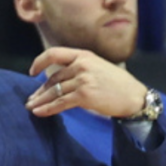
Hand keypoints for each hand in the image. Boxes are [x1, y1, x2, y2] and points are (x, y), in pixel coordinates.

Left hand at [25, 47, 146, 117]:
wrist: (134, 97)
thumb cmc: (118, 84)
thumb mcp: (98, 67)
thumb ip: (79, 68)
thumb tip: (58, 80)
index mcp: (84, 55)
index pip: (54, 53)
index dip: (40, 62)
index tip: (32, 72)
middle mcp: (82, 65)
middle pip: (53, 78)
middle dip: (40, 90)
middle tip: (31, 99)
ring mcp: (83, 80)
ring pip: (54, 91)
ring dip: (40, 101)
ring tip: (31, 107)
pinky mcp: (84, 95)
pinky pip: (60, 103)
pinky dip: (47, 109)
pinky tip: (38, 112)